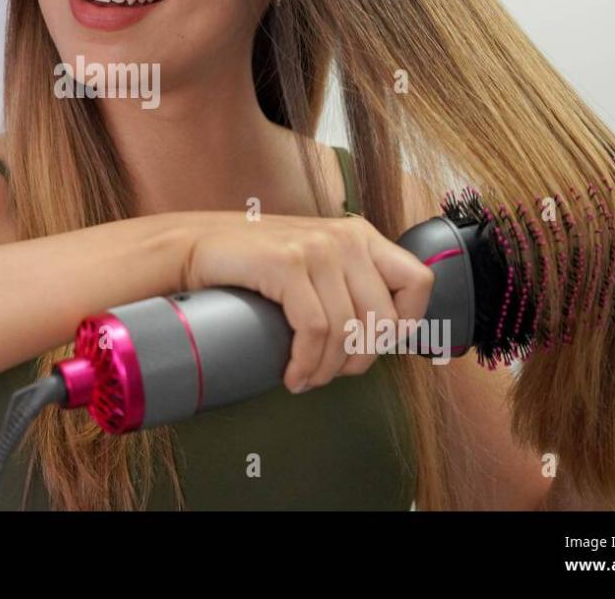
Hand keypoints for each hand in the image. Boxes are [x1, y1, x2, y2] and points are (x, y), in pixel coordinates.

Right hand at [182, 213, 435, 392]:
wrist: (196, 246)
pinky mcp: (288, 263)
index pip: (418, 282)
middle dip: (358, 361)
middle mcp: (345, 237)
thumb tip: (379, 335)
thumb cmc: (254, 264)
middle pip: (383, 319)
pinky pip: (315, 330)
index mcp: (360, 236)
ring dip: (326, 370)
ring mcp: (317, 247)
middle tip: (330, 374)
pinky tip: (292, 375)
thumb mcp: (313, 264)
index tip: (374, 345)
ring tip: (306, 379)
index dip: (405, 324)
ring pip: (347, 331)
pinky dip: (305, 364)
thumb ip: (347, 282)